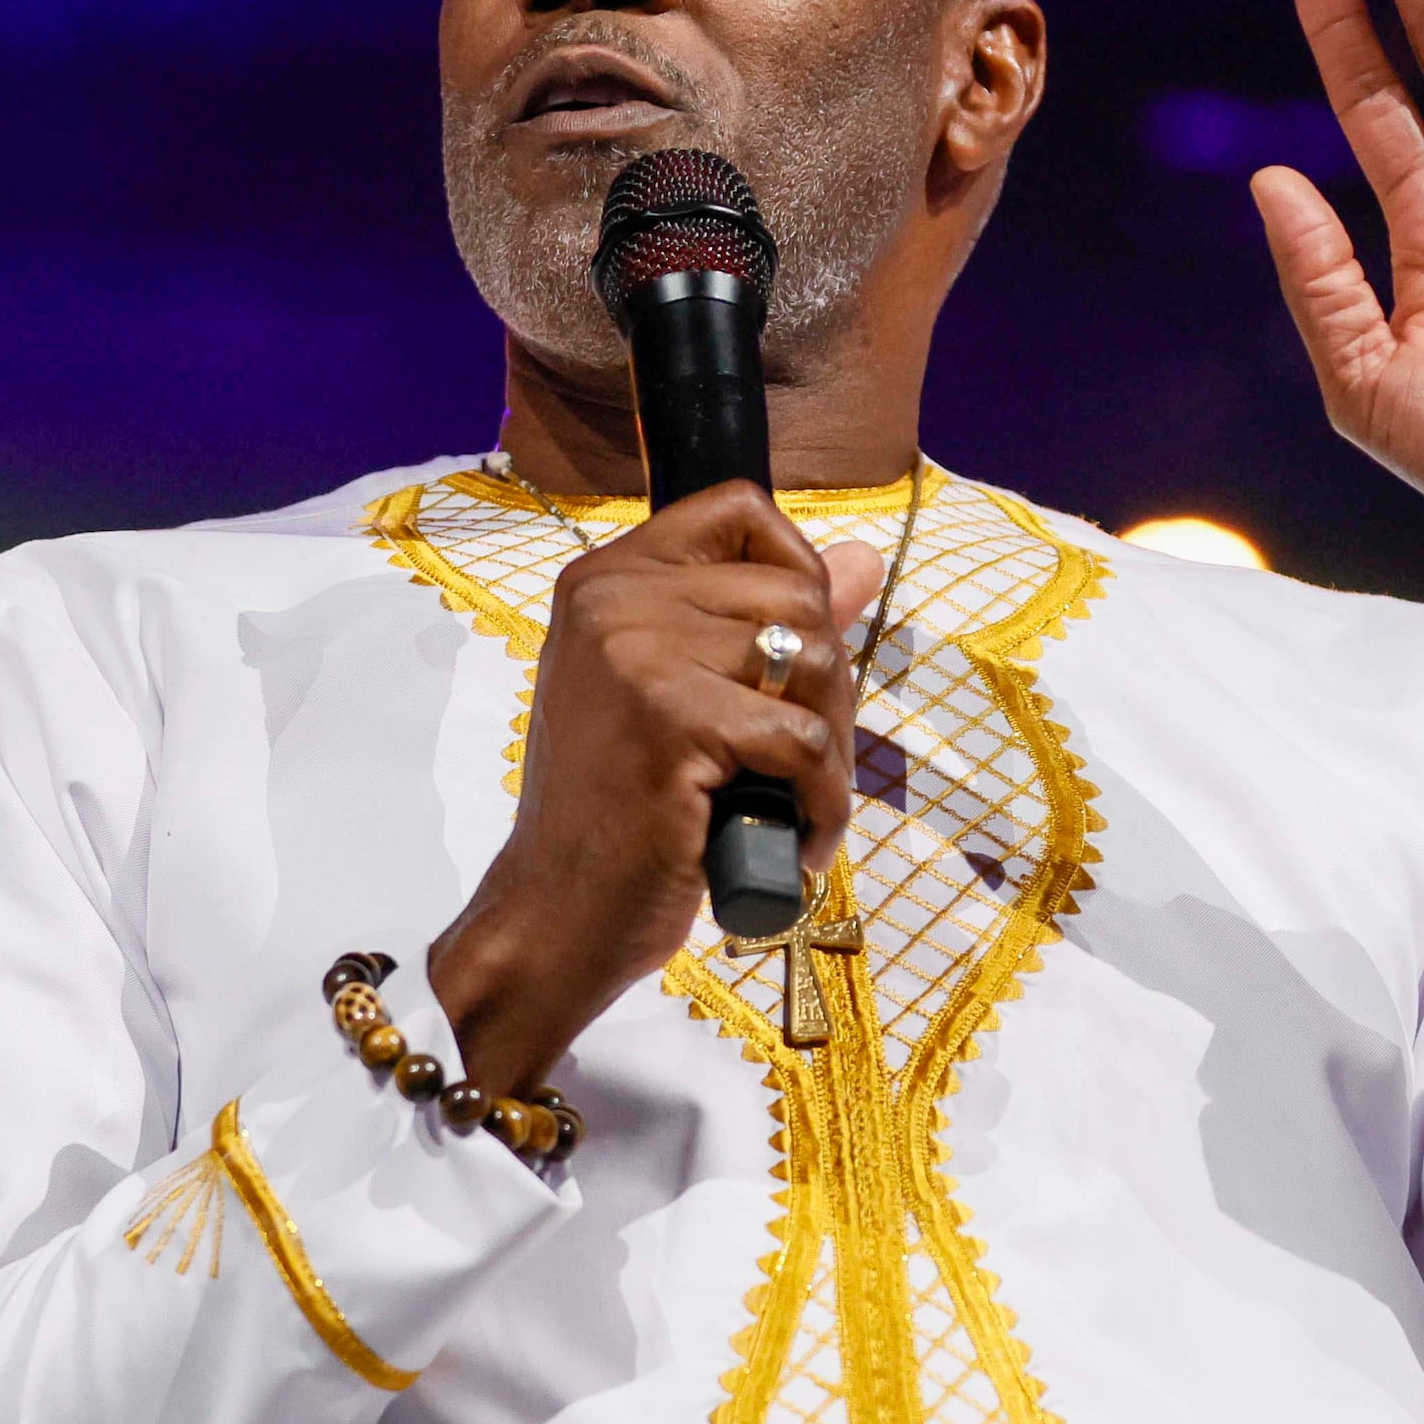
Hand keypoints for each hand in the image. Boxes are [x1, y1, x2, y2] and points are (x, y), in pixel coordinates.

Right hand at [424, 483, 889, 1093]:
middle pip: (795, 592)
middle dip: (827, 682)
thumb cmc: (617, 812)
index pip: (740, 509)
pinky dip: (823, 803)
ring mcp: (637, 653)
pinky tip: (799, 842)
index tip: (792, 655)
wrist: (556, 914)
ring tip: (798, 797)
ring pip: (813, 660)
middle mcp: (613, 597)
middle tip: (803, 759)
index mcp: (606, 579)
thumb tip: (867, 559)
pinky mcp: (671, 720)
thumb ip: (762, 622)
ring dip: (830, 743)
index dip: (797, 570)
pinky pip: (805, 742)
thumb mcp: (680, 698)